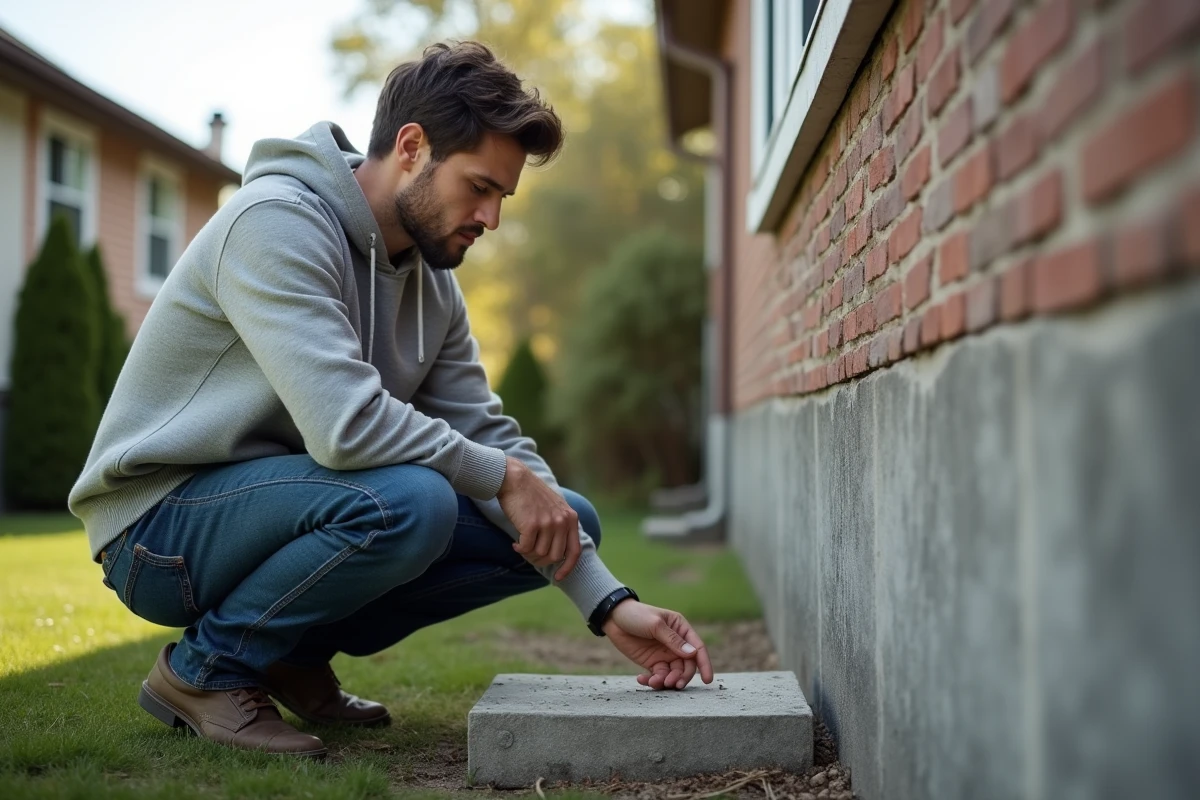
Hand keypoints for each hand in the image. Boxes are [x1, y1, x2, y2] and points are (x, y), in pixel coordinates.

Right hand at [496, 457, 581, 580]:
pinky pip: (526, 549)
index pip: (575, 551)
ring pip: (540, 554)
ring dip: (529, 554)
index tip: (558, 578)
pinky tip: (515, 543)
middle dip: (541, 561)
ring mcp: (548, 522)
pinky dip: (520, 549)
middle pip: (554, 556)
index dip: (567, 568)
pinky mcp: (532, 524)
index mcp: (571, 518)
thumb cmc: (531, 496)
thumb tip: (557, 556)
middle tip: (529, 555)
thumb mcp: (555, 508)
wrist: (514, 479)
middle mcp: (562, 521)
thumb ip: (561, 526)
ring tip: (522, 545)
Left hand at [602, 600, 713, 689]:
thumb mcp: (655, 624)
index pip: (697, 648)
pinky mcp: (652, 662)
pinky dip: (653, 681)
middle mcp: (676, 644)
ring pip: (673, 673)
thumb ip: (673, 640)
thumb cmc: (636, 615)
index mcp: (681, 629)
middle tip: (672, 683)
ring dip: (667, 681)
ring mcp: (664, 654)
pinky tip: (642, 679)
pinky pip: (658, 676)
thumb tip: (693, 653)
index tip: (707, 680)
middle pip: (687, 665)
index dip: (705, 664)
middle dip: (682, 676)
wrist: (613, 618)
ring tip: (655, 682)